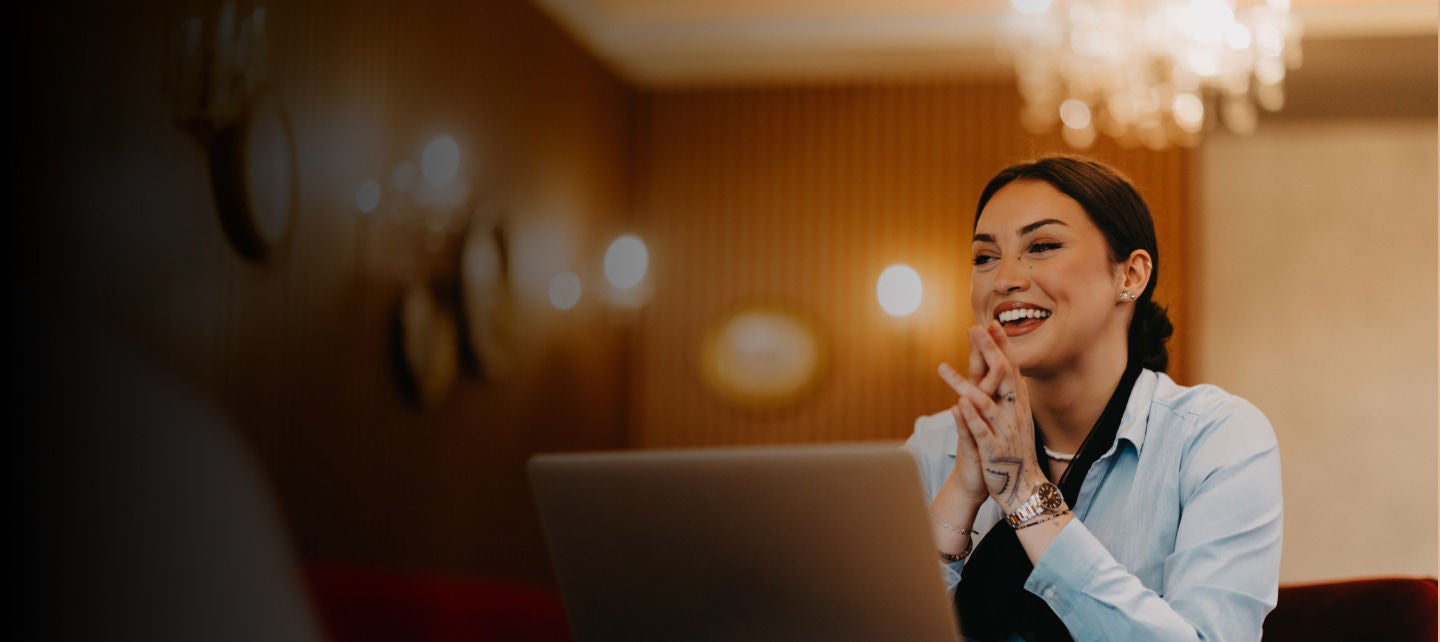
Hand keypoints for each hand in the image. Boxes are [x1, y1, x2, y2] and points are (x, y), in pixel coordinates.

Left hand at [941, 322, 1046, 514]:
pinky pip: (980, 430)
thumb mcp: (1014, 419)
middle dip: (988, 351)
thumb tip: (1003, 370)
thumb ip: (1008, 395)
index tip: (991, 322)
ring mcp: (1004, 431)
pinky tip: (957, 404)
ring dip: (963, 384)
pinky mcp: (993, 450)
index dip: (1001, 345)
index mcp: (1018, 404)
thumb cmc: (1015, 451)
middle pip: (1002, 376)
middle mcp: (1014, 413)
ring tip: (942, 369)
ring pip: (984, 402)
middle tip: (974, 327)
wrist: (1023, 487)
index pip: (1011, 367)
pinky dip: (969, 417)